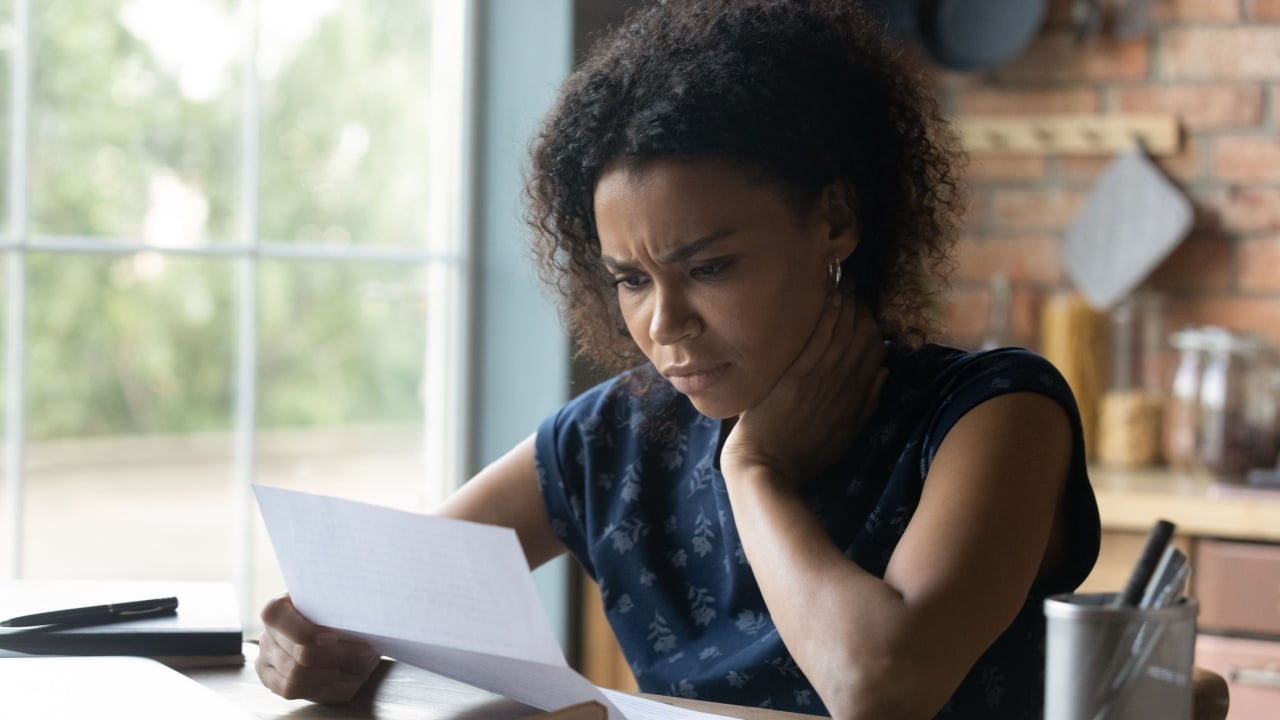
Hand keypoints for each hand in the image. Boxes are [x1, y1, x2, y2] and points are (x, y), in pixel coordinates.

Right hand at [255, 594, 380, 703]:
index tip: (334, 638)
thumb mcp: (344, 613)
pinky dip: (322, 688)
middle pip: (297, 654)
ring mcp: (266, 660)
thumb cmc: (337, 618)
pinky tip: (340, 679)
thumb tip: (364, 648)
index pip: (279, 618)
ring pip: (295, 678)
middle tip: (364, 654)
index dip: (306, 631)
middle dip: (336, 657)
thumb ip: (348, 625)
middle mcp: (268, 635)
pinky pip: (293, 691)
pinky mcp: (272, 681)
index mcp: (278, 608)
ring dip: (332, 675)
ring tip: (355, 666)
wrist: (334, 631)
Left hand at [720, 292, 886, 485]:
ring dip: (847, 307)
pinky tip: (832, 298)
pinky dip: (827, 318)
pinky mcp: (796, 378)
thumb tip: (885, 372)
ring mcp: (820, 380)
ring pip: (843, 335)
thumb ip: (867, 403)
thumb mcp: (846, 434)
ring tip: (846, 283)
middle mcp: (843, 386)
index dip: (875, 329)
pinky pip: (817, 341)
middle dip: (862, 311)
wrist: (767, 466)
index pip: (876, 354)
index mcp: (856, 399)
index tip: (868, 311)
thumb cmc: (802, 454)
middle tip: (858, 289)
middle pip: (862, 339)